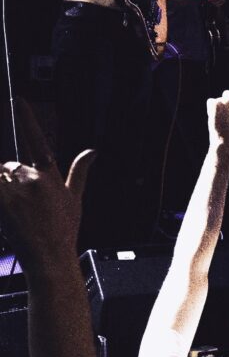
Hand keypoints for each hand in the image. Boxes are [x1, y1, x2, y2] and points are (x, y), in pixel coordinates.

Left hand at [0, 102, 94, 268]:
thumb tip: (92, 151)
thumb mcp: (74, 199)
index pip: (37, 140)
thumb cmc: (63, 230)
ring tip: (16, 211)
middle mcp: (34, 178)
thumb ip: (79, 172)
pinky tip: (10, 209)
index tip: (18, 99)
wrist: (50, 257)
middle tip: (21, 205)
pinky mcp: (4, 201)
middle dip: (8, 180)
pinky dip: (1, 192)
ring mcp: (17, 190)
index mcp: (50, 174)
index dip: (28, 119)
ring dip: (3, 188)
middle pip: (8, 166)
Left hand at [208, 56, 228, 145]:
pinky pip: (211, 102)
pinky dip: (210, 109)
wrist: (225, 141)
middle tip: (228, 117)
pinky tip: (215, 118)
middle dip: (227, 102)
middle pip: (228, 93)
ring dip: (219, 108)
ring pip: (219, 99)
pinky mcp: (214, 103)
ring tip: (222, 119)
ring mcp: (224, 101)